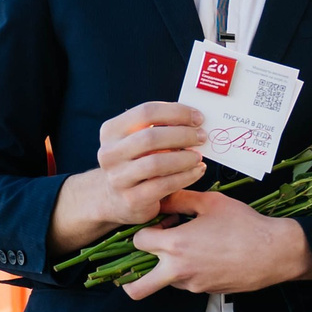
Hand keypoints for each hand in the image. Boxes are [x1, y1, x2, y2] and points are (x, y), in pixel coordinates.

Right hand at [48, 102, 207, 254]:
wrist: (114, 199)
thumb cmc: (135, 162)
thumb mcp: (137, 141)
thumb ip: (159, 127)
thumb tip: (195, 119)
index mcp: (111, 131)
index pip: (146, 112)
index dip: (176, 112)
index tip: (198, 117)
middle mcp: (110, 154)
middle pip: (151, 137)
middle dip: (183, 135)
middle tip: (202, 136)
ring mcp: (118, 178)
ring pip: (157, 163)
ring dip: (184, 158)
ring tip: (198, 156)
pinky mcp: (132, 200)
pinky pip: (164, 185)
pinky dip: (186, 176)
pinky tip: (197, 171)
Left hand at [121, 189, 311, 299]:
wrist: (273, 252)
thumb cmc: (244, 224)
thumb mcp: (211, 202)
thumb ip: (180, 199)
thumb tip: (161, 197)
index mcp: (175, 245)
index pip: (138, 242)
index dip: (147, 230)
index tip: (163, 223)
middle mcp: (179, 270)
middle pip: (137, 287)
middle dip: (131, 277)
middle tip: (142, 259)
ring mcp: (192, 285)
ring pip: (164, 282)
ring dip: (167, 267)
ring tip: (190, 247)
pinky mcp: (205, 291)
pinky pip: (186, 284)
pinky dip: (188, 272)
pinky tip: (206, 254)